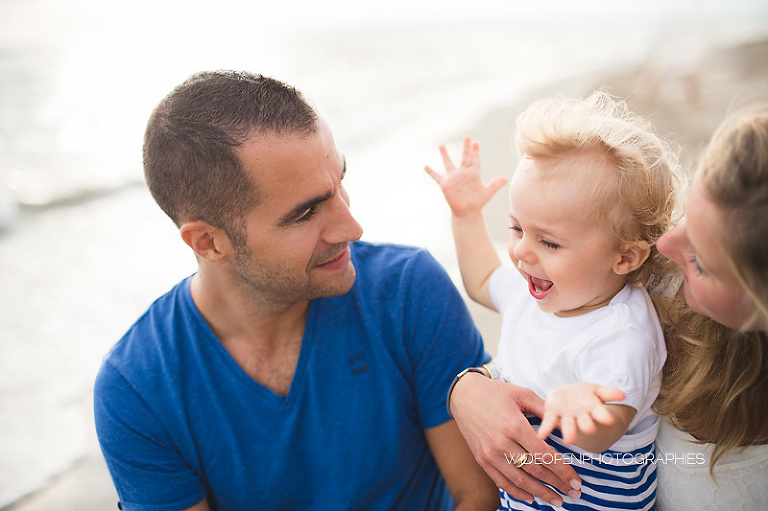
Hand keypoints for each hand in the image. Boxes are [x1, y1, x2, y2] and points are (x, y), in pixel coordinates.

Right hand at [424, 136, 506, 216]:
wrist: (467, 211)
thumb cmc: (477, 202)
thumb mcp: (488, 193)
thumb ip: (495, 185)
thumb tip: (505, 178)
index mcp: (473, 173)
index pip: (475, 160)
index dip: (475, 152)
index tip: (475, 143)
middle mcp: (463, 173)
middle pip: (464, 157)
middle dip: (465, 147)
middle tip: (467, 136)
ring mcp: (453, 178)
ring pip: (448, 163)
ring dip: (444, 154)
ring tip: (441, 145)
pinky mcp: (445, 184)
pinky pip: (437, 177)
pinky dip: (431, 172)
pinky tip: (425, 166)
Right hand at [450, 373, 582, 507]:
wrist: (464, 395)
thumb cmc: (496, 393)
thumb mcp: (523, 394)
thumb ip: (545, 410)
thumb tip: (567, 426)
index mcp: (514, 426)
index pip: (545, 455)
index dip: (563, 471)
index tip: (576, 481)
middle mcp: (502, 443)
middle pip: (535, 471)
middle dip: (558, 484)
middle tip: (574, 493)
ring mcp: (490, 454)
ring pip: (520, 481)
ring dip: (541, 493)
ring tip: (557, 501)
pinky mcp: (481, 459)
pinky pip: (501, 482)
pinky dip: (517, 493)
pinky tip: (532, 498)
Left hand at [537, 384, 625, 444]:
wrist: (567, 396)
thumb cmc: (585, 396)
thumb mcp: (597, 391)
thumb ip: (609, 393)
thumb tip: (623, 395)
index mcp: (593, 409)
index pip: (600, 413)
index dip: (604, 416)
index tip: (609, 420)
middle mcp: (580, 416)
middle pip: (584, 422)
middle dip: (586, 426)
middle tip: (589, 430)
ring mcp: (567, 416)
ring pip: (568, 425)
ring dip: (569, 432)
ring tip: (568, 441)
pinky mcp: (552, 414)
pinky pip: (548, 422)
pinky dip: (545, 429)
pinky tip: (541, 436)